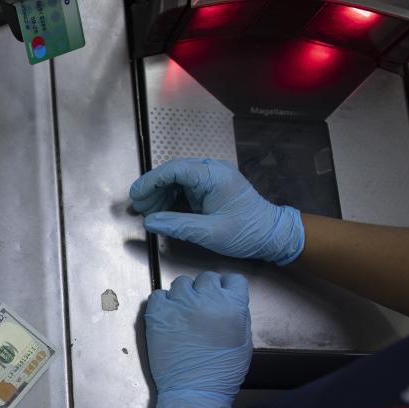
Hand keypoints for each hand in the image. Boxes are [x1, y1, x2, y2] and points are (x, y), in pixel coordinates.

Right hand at [130, 158, 304, 265]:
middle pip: (173, 173)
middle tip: (139, 209)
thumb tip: (149, 221)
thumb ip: (177, 225)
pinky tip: (162, 212)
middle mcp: (212, 171)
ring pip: (177, 180)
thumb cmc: (246, 233)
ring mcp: (211, 178)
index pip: (175, 170)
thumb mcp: (210, 233)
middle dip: (153, 190)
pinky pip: (184, 188)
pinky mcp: (210, 188)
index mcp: (214, 176)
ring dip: (160, 195)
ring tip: (148, 213)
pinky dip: (171, 199)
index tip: (136, 196)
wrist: (272, 235)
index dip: (151, 181)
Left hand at [145, 272, 251, 407]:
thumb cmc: (222, 372)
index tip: (223, 297)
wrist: (194, 391)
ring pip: (182, 283)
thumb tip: (229, 302)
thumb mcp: (244, 341)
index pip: (232, 280)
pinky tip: (168, 316)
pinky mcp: (158, 313)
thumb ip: (238, 315)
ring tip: (184, 312)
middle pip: (207, 278)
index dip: (228, 289)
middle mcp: (205, 298)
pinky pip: (158, 295)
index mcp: (231, 305)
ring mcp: (179, 304)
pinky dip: (163, 303)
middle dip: (207, 290)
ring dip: (185, 295)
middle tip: (203, 307)